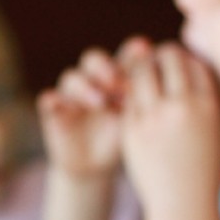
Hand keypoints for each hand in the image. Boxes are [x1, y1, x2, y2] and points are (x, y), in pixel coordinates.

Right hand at [38, 38, 150, 178]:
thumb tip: (171, 76)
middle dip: (105, 67)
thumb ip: (147, 95)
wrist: (96, 166)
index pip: (123, 53)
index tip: (145, 68)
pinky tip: (60, 105)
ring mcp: (71, 94)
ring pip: (71, 77)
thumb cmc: (126, 139)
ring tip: (100, 103)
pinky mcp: (53, 111)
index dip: (131, 55)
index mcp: (119, 74)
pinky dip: (52, 99)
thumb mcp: (139, 118)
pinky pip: (47, 98)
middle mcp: (93, 79)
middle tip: (118, 82)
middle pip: (93, 58)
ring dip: (86, 85)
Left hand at [121, 42, 219, 218]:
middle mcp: (181, 106)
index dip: (183, 59)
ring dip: (139, 68)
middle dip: (160, 56)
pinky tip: (129, 94)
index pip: (194, 63)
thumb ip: (202, 100)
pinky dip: (128, 92)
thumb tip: (191, 74)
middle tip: (155, 60)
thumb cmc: (201, 166)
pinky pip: (127, 99)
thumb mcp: (213, 127)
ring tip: (140, 72)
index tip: (177, 62)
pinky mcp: (132, 130)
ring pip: (142, 73)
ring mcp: (154, 117)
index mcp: (207, 103)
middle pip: (168, 59)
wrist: (181, 200)